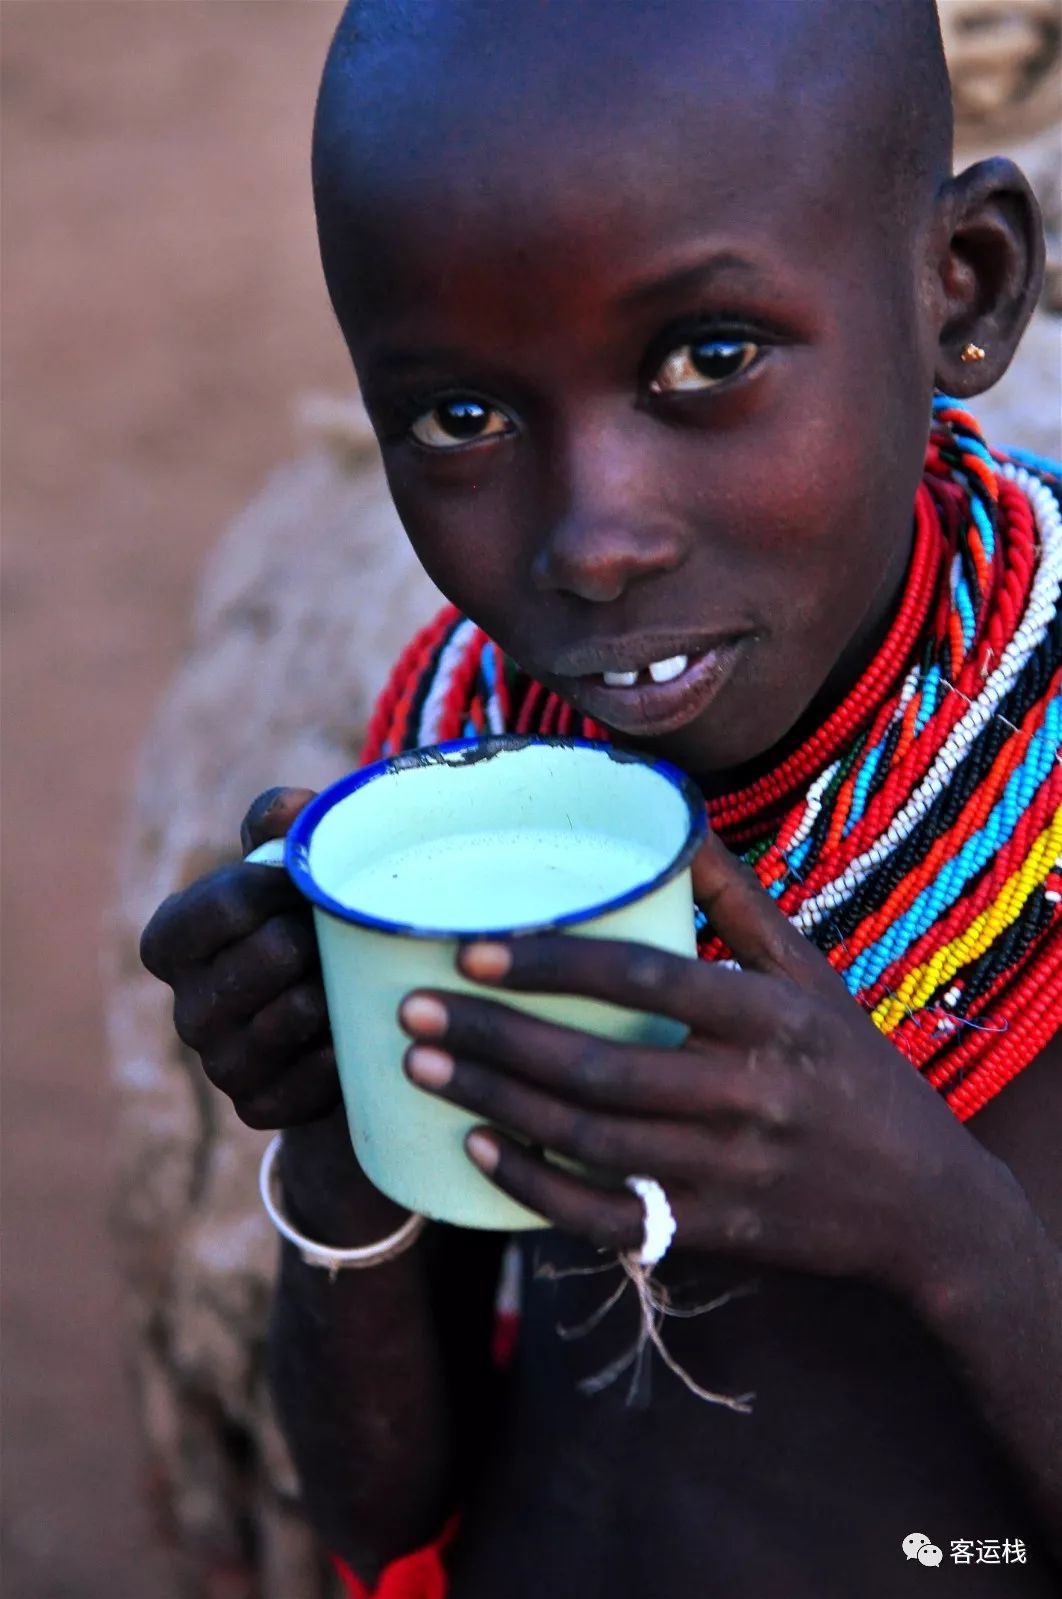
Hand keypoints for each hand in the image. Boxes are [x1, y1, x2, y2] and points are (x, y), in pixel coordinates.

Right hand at [140, 786, 339, 1129]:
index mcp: (173, 942)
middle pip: (262, 959)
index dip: (270, 888)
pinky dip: (343, 1049)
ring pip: (291, 1014)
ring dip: (334, 989)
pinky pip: (311, 1074)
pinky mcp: (257, 1107)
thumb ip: (279, 827)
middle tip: (346, 929)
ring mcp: (219, 1064)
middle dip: (313, 938)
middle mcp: (185, 1008)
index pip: (212, 909)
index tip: (313, 879)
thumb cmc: (303, 925)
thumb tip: (296, 807)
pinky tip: (358, 1030)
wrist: (334, 1023)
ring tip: (356, 972)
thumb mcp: (287, 870)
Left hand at [398, 829, 996, 1296]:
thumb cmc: (858, 1072)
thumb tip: (675, 823)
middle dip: (492, 1039)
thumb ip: (740, 905)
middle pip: (598, 1066)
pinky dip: (535, 1186)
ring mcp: (726, 1171)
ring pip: (588, 1139)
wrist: (926, 1208)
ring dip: (494, 1102)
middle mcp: (749, 1095)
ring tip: (420, 1068)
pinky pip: (603, 1216)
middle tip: (413, 1011)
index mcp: (772, 1018)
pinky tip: (478, 1148)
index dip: (552, 962)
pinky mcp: (710, 1232)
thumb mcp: (814, 979)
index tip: (470, 949)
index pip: (645, 977)